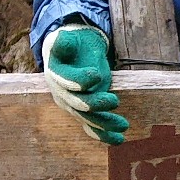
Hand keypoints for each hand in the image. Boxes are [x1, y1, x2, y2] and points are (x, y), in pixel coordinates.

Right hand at [42, 23, 126, 144]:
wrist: (72, 54)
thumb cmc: (71, 45)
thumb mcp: (66, 38)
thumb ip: (62, 41)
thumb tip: (61, 39)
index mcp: (56, 74)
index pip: (65, 81)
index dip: (80, 80)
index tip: (97, 75)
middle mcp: (62, 94)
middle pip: (77, 103)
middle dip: (95, 104)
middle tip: (115, 100)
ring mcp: (73, 105)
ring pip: (88, 118)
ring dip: (105, 123)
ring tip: (124, 125)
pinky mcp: (84, 112)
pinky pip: (92, 127)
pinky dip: (104, 135)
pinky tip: (119, 140)